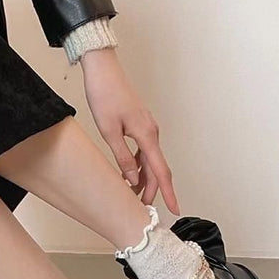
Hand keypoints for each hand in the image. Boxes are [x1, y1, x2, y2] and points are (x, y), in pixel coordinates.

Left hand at [80, 48, 179, 214]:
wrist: (102, 69)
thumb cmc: (104, 94)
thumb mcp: (109, 131)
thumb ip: (123, 157)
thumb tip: (133, 178)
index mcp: (146, 135)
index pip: (161, 172)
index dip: (168, 193)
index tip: (175, 209)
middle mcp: (151, 132)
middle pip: (157, 169)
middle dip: (152, 190)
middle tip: (140, 207)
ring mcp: (147, 128)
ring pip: (150, 161)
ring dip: (143, 179)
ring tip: (130, 193)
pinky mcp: (141, 125)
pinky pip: (144, 151)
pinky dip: (138, 165)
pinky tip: (128, 172)